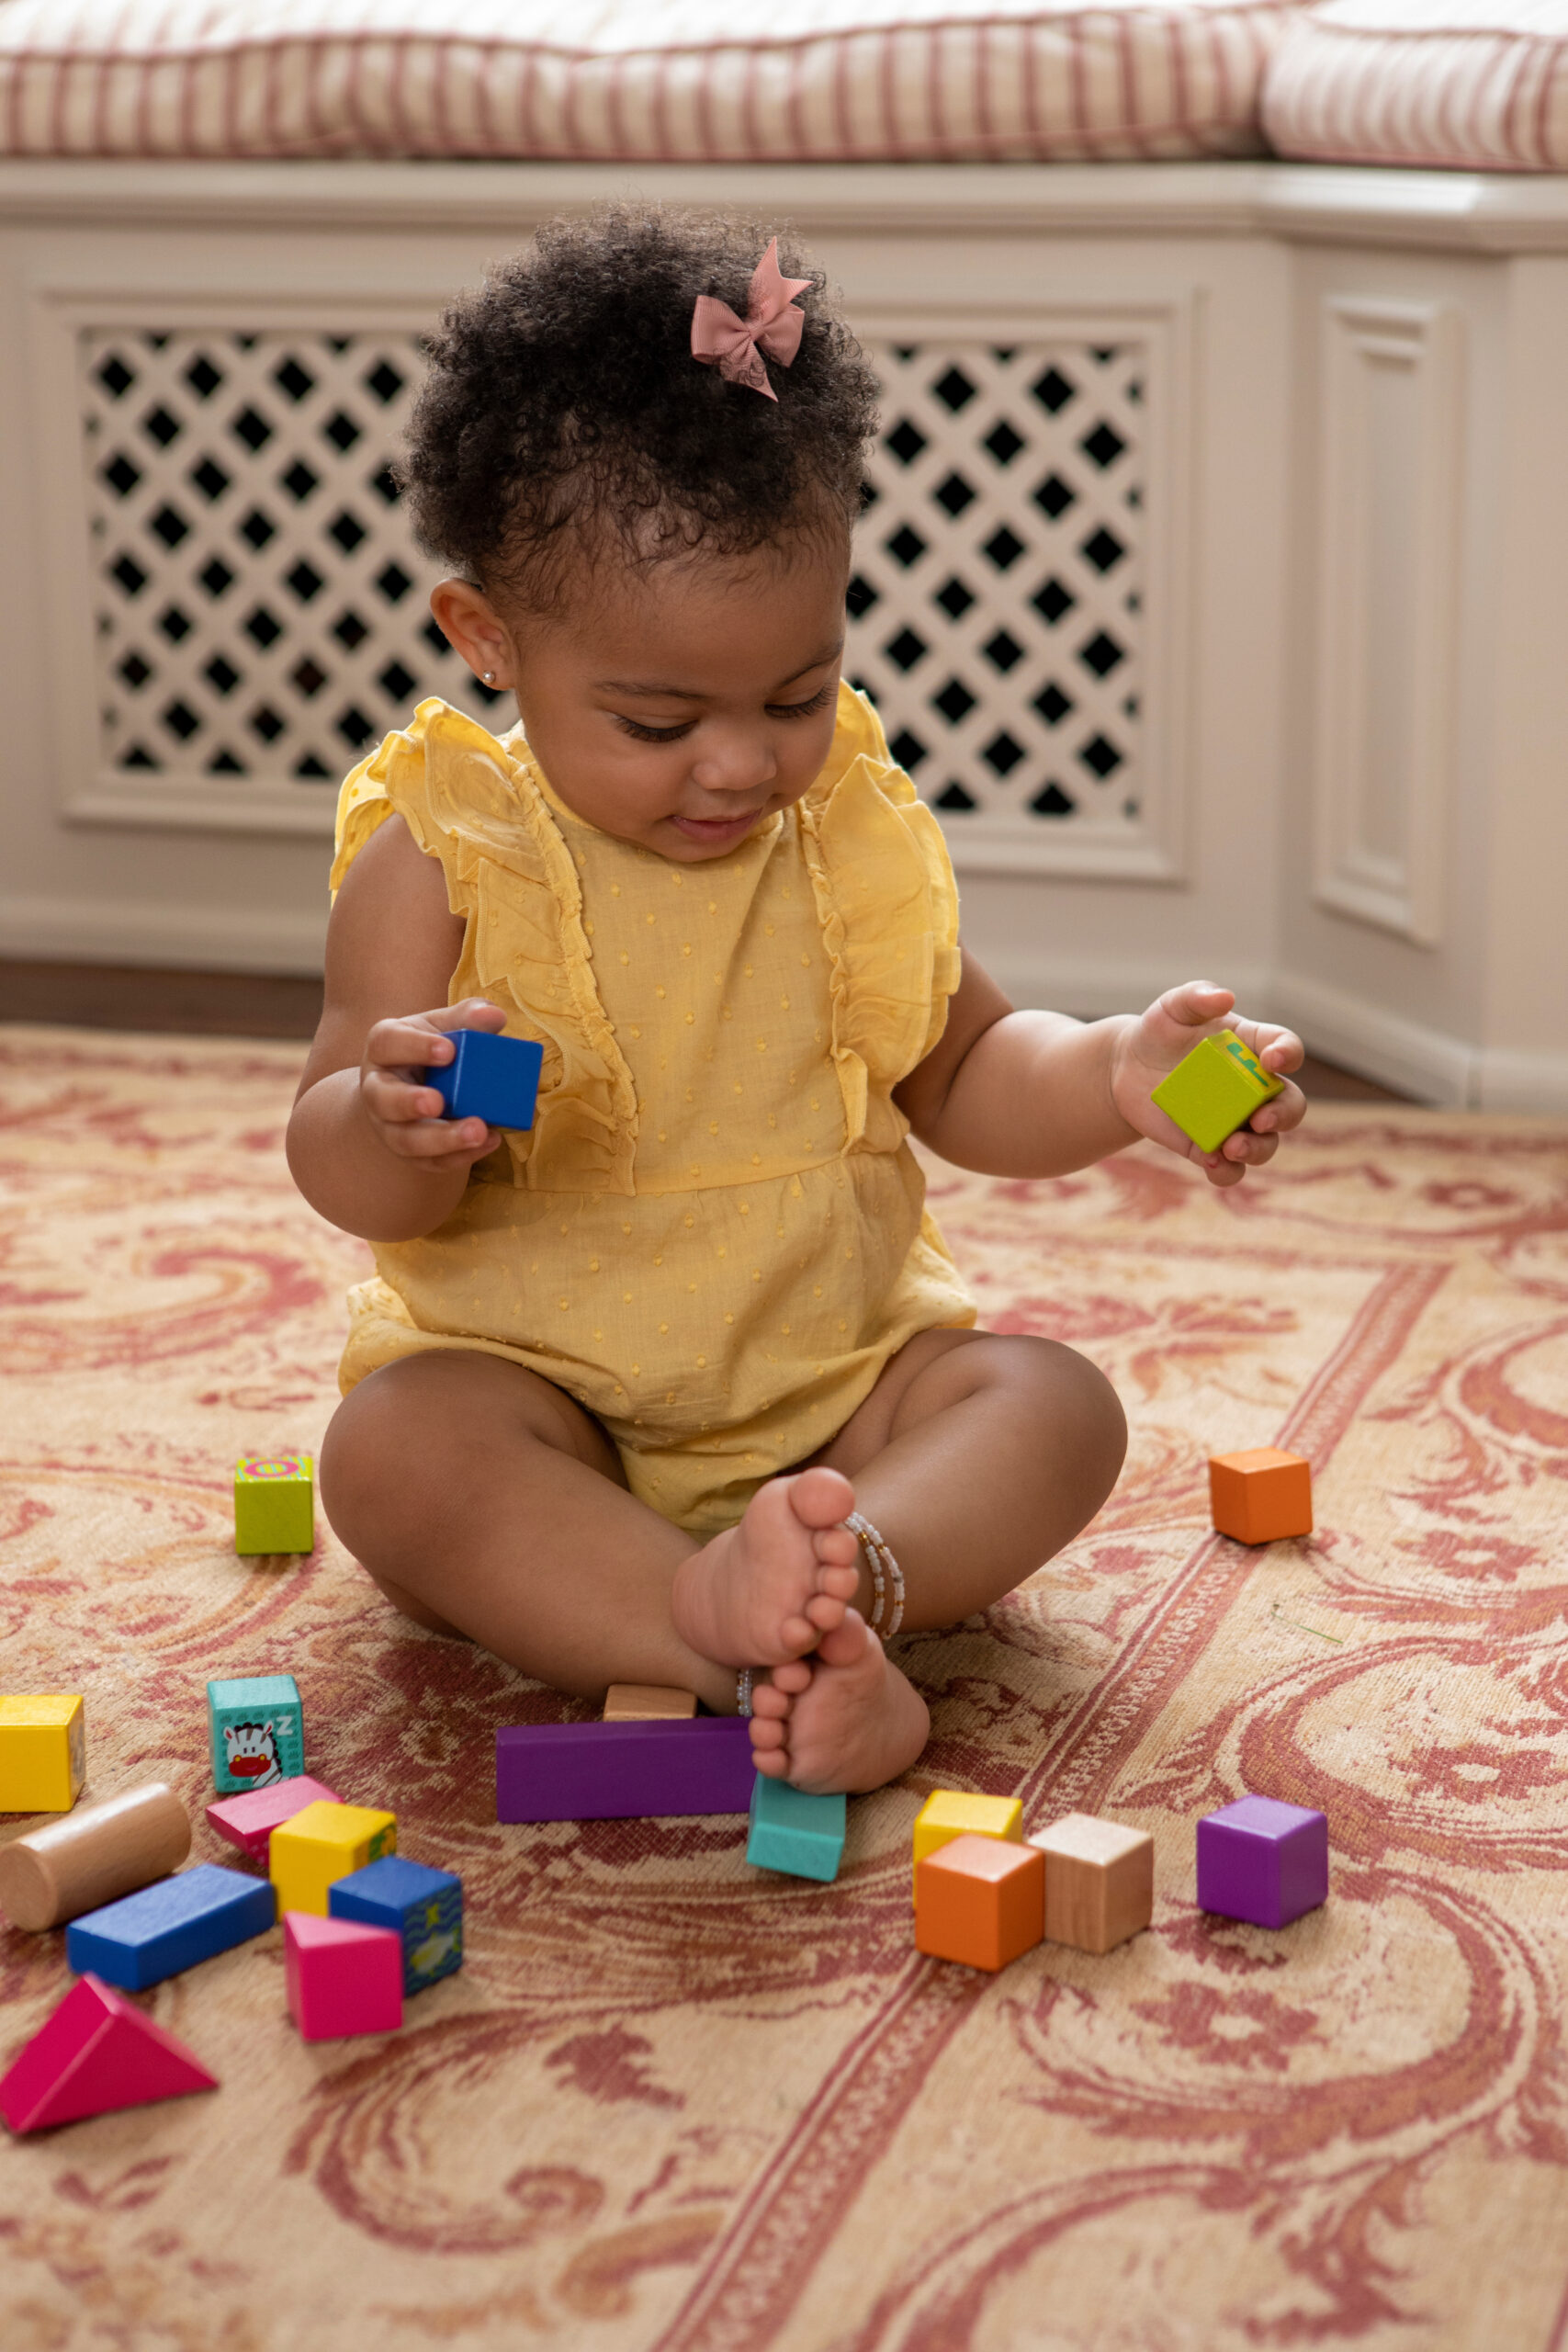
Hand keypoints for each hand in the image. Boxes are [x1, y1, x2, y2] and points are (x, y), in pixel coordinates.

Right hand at [358, 997, 507, 1173]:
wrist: (410, 1089)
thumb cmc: (431, 1051)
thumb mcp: (443, 1028)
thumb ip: (467, 1018)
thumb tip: (494, 1015)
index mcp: (384, 1049)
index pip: (387, 1043)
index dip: (415, 1047)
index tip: (448, 1050)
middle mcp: (379, 1089)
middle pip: (384, 1099)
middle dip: (409, 1102)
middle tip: (438, 1102)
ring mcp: (391, 1125)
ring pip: (405, 1140)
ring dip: (441, 1140)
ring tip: (478, 1131)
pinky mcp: (412, 1153)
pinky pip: (431, 1162)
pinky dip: (461, 1156)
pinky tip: (490, 1142)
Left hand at [1110, 981, 1305, 1188]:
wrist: (1126, 1069)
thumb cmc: (1160, 1032)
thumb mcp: (1172, 1008)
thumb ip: (1196, 997)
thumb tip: (1224, 997)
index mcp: (1254, 1048)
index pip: (1287, 1050)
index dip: (1288, 1055)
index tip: (1272, 1060)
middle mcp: (1254, 1089)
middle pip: (1290, 1106)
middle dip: (1284, 1115)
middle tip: (1262, 1118)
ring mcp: (1235, 1120)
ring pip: (1266, 1144)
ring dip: (1258, 1149)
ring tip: (1233, 1146)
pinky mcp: (1208, 1146)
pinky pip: (1228, 1167)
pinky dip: (1225, 1170)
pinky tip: (1210, 1161)